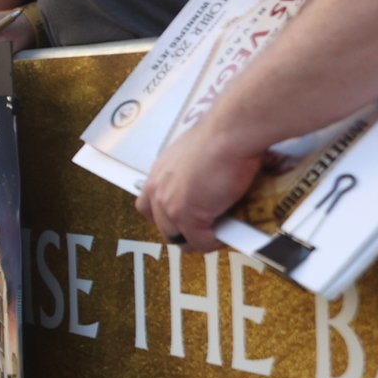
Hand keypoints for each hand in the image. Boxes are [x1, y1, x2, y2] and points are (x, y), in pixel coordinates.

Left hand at [137, 115, 266, 252]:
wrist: (230, 134)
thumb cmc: (222, 136)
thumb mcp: (197, 153)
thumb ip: (194, 171)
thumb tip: (210, 180)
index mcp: (159, 172)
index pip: (148, 205)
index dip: (166, 217)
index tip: (183, 220)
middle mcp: (158, 188)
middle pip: (161, 225)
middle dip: (183, 231)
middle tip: (205, 230)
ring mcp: (170, 205)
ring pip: (177, 237)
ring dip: (198, 239)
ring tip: (217, 235)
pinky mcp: (187, 216)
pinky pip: (199, 242)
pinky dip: (214, 243)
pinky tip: (228, 236)